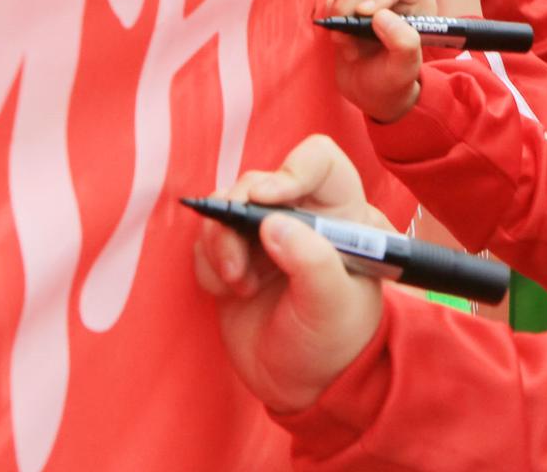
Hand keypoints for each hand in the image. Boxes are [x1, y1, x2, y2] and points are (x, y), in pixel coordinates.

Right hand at [193, 135, 388, 413]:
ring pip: (224, 209)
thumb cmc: (335, 341)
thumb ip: (310, 261)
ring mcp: (264, 237)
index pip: (319, 161)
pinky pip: (205, 241)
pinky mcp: (234, 258)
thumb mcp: (332, 305)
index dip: (290, 170)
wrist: (307, 386)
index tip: (265, 200)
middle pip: (257, 181)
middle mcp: (301, 216)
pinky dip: (209, 264)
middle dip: (239, 216)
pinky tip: (232, 292)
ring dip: (220, 244)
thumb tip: (273, 224)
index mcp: (341, 214)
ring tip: (239, 284)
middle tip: (238, 261)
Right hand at [320, 0, 435, 121]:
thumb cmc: (394, 81)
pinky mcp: (349, 8)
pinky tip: (341, 42)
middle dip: (352, 5)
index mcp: (417, 2)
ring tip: (347, 46)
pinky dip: (331, 19)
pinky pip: (333, 0)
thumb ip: (403, 42)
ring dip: (340, 16)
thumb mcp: (405, 68)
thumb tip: (381, 15)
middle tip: (347, 37)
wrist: (371, 94)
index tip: (365, 15)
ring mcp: (370, 0)